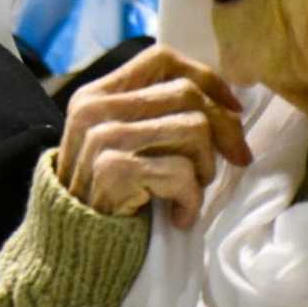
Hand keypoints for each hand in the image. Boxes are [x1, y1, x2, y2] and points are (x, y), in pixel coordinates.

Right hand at [56, 44, 251, 227]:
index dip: (205, 78)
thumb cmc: (111, 194)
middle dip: (221, 131)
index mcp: (96, 95)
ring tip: (188, 191)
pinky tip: (179, 216)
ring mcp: (102, 139)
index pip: (160, 60)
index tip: (232, 107)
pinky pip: (183, 173)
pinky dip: (192, 201)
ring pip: (194, 130)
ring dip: (205, 168)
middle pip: (187, 94)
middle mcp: (95, 110)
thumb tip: (229, 104)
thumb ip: (155, 113)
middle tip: (229, 161)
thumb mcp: (122, 141)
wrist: (74, 246)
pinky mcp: (114, 171)